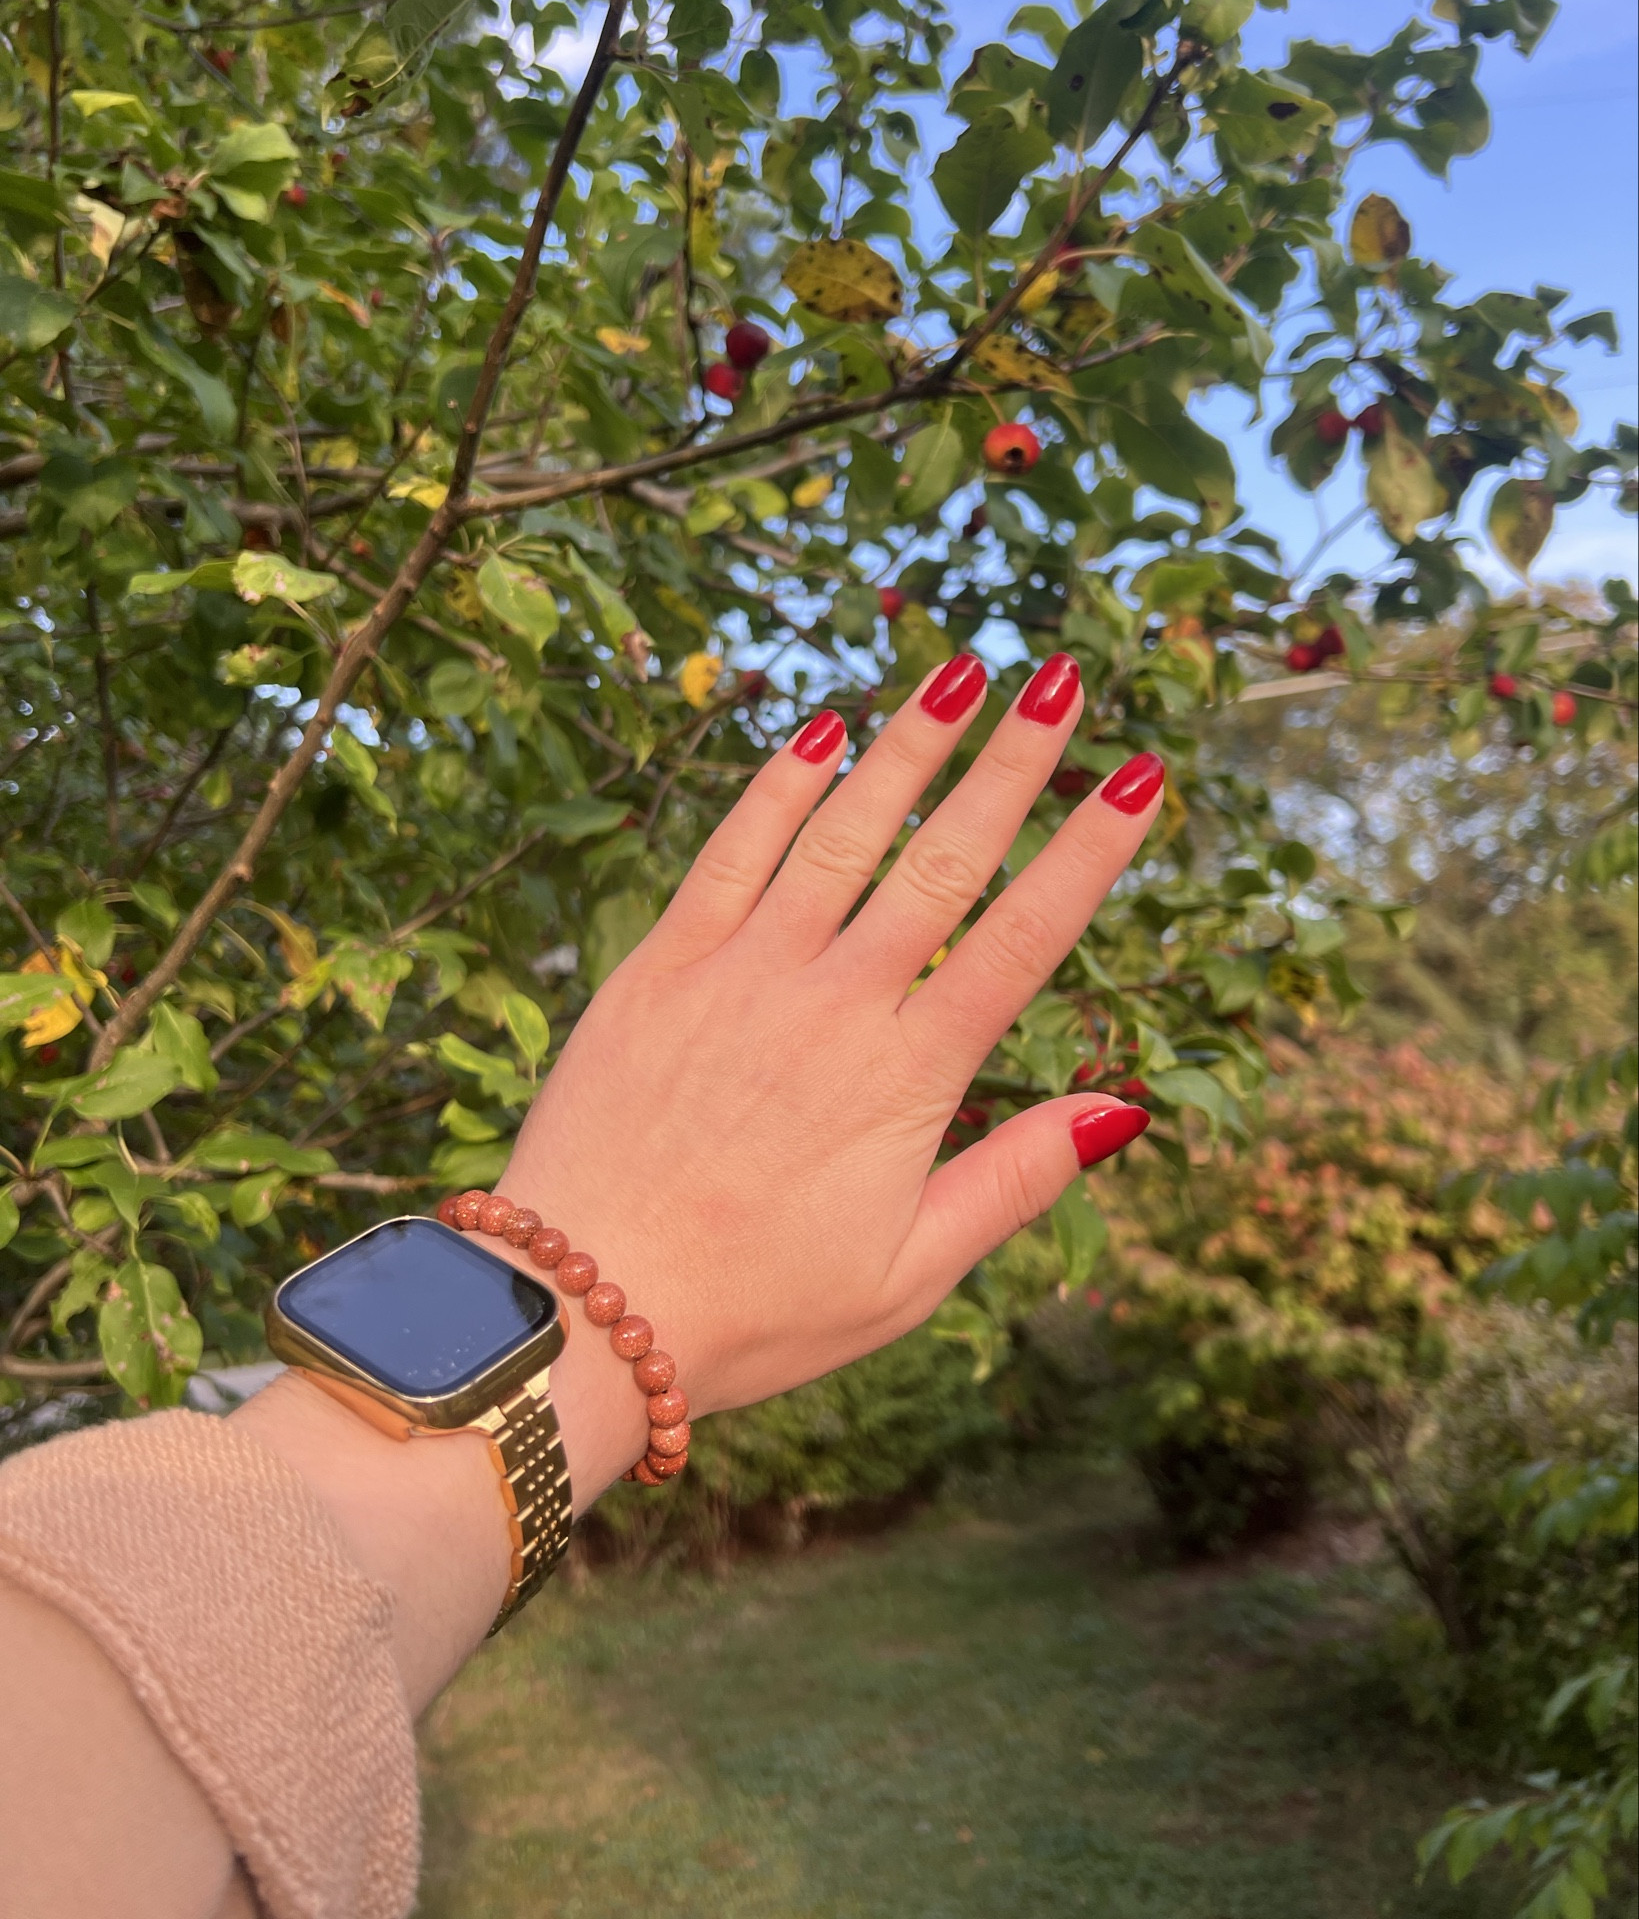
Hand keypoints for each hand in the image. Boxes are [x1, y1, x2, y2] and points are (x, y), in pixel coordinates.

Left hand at [490, 651, 1166, 1498]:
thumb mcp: (911, 1274)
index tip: (1142, 772)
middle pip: (946, 859)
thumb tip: (1123, 1105)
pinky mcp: (663, 965)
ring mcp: (743, 971)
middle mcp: (834, 1002)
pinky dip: (776, 785)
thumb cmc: (757, 1308)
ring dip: (909, 747)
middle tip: (1067, 681)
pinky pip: (729, 851)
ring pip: (843, 831)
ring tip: (963, 670)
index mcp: (908, 1077)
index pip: (1025, 937)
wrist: (583, 1310)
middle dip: (1014, 763)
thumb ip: (1016, 1179)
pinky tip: (820, 729)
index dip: (1091, 849)